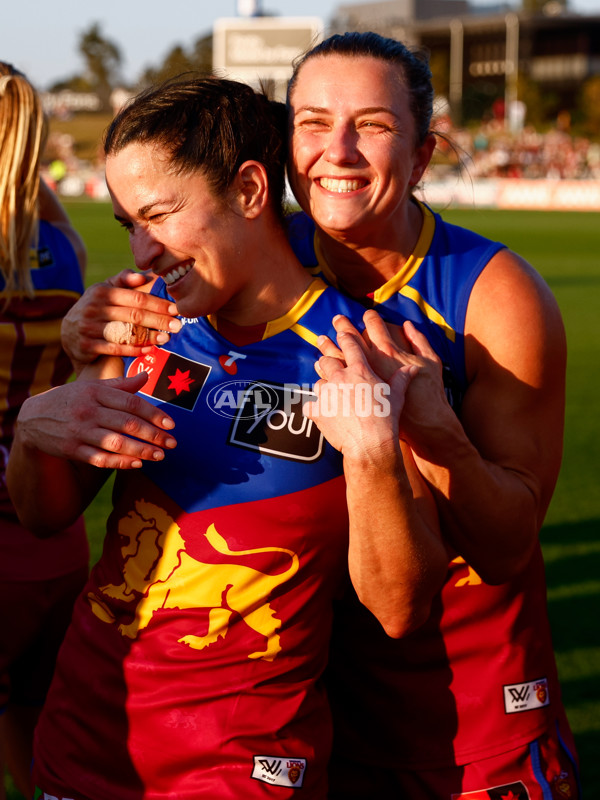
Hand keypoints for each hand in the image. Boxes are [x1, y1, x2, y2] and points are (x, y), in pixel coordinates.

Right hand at [16, 372, 176, 468]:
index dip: (153, 414)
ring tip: (159, 455)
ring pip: (115, 442)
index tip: (171, 424)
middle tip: (172, 443)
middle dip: (153, 435)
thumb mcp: (92, 387)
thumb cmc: (71, 400)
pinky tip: (136, 464)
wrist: (32, 418)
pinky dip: (119, 462)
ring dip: (140, 450)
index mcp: (96, 392)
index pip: (131, 403)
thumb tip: (147, 376)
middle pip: (127, 423)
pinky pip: (99, 458)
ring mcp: (79, 430)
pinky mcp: (71, 448)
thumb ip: (121, 385)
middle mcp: (88, 410)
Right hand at [61, 270, 181, 372]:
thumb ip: (123, 279)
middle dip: (159, 320)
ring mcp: (89, 327)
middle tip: (178, 326)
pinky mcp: (87, 345)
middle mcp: (94, 308)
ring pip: (126, 332)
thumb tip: (143, 276)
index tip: (176, 309)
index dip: (158, 304)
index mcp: (102, 291)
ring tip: (167, 339)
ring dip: (149, 337)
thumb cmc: (97, 308)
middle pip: (134, 315)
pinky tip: (149, 350)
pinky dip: (134, 350)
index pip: (136, 298)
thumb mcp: (105, 289)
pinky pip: (115, 349)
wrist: (69, 332)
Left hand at [304, 325, 416, 460]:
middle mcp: (340, 378)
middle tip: (324, 355)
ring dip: (324, 385)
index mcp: (360, 370)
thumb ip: (401, 380)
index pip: (350, 345)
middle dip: (326, 357)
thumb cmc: (386, 419)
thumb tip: (412, 369)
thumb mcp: (397, 396)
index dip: (345, 336)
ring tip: (328, 390)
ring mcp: (327, 394)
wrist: (370, 444)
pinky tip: (321, 413)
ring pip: (319, 382)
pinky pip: (311, 406)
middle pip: (327, 360)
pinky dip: (315, 409)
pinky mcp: (318, 411)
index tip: (341, 330)